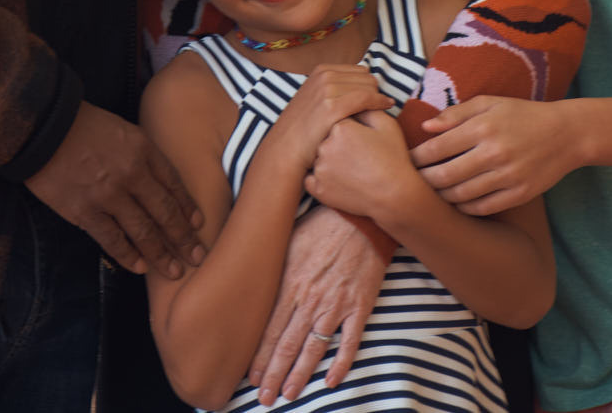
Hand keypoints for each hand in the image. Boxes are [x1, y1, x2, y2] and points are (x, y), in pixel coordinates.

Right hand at [24, 102, 204, 277]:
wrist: (41, 128)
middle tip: (197, 257)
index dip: (188, 207)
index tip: (199, 224)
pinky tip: (141, 268)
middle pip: (164, 212)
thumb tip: (157, 180)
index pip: (174, 184)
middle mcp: (131, 174)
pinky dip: (128, 256)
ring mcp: (108, 196)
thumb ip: (142, 153)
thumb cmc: (82, 124)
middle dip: (184, 238)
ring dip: (162, 254)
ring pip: (143, 232)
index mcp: (143, 150)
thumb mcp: (122, 129)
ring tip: (175, 271)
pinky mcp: (84, 212)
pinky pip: (112, 240)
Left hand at [247, 204, 392, 403]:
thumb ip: (271, 268)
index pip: (268, 330)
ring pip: (313, 349)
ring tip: (290, 394)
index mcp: (288, 284)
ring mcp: (336, 305)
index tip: (251, 377)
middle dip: (274, 375)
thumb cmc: (321, 224)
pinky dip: (341, 363)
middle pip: (287, 345)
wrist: (361, 215)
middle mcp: (309, 299)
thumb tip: (249, 284)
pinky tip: (331, 381)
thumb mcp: (287, 240)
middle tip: (265, 398)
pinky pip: (349, 342)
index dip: (259, 357)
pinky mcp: (359, 306)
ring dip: (300, 374)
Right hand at [264, 63, 393, 173]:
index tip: (375, 98)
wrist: (287, 149)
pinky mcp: (332, 106)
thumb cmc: (306, 129)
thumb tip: (364, 76)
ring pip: (369, 86)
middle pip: (367, 77)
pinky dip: (380, 101)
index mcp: (322, 70)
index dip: (369, 86)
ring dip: (378, 98)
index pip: (360, 71)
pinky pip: (367, 97)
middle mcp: (324, 76)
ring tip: (381, 111)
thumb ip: (335, 87)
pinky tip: (387, 106)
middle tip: (379, 108)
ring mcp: (327, 89)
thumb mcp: (316, 98)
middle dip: (375, 91)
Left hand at [305, 110, 415, 221]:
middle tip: (360, 156)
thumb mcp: (387, 125)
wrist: (396, 196)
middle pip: (327, 137)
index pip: (339, 119)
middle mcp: (325, 145)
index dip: (353, 130)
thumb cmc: (394, 159)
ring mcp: (320, 169)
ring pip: (319, 157)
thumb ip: (368, 107)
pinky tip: (339, 180)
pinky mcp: (318, 189)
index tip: (363, 140)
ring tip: (353, 169)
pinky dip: (322, 179)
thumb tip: (356, 99)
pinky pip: (313, 179)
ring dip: (330, 160)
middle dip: (340, 144)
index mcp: (340, 127)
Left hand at [411, 94, 578, 215]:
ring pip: (461, 195)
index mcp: (484, 127)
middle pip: (444, 175)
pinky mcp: (519, 194)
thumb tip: (425, 127)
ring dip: (440, 197)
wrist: (567, 134)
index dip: (416, 157)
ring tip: (431, 192)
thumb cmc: (523, 114)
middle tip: (412, 181)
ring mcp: (508, 176)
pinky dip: (464, 208)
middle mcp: (494, 152)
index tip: (407, 161)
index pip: (437, 148)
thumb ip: (457, 113)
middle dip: (423, 180)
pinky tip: (456, 201)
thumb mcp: (491, 103)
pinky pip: (482, 207)